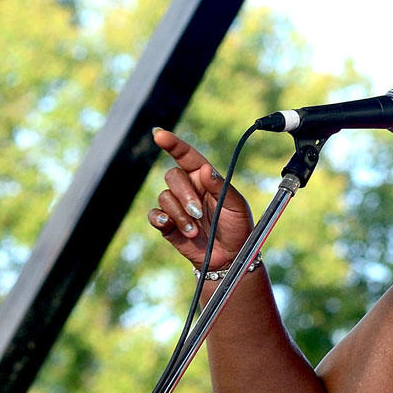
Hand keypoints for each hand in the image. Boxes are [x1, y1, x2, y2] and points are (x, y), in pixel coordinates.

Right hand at [148, 128, 255, 270]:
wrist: (231, 257)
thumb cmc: (238, 229)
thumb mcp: (237, 207)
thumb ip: (222, 188)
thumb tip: (205, 169)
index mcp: (206, 180)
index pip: (187, 157)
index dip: (173, 144)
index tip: (160, 135)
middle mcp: (189, 189)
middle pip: (173, 176)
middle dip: (184, 194)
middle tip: (198, 213)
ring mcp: (177, 206)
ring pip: (164, 197)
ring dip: (180, 214)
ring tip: (195, 230)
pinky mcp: (168, 224)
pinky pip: (154, 215)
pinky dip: (160, 219)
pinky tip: (170, 225)